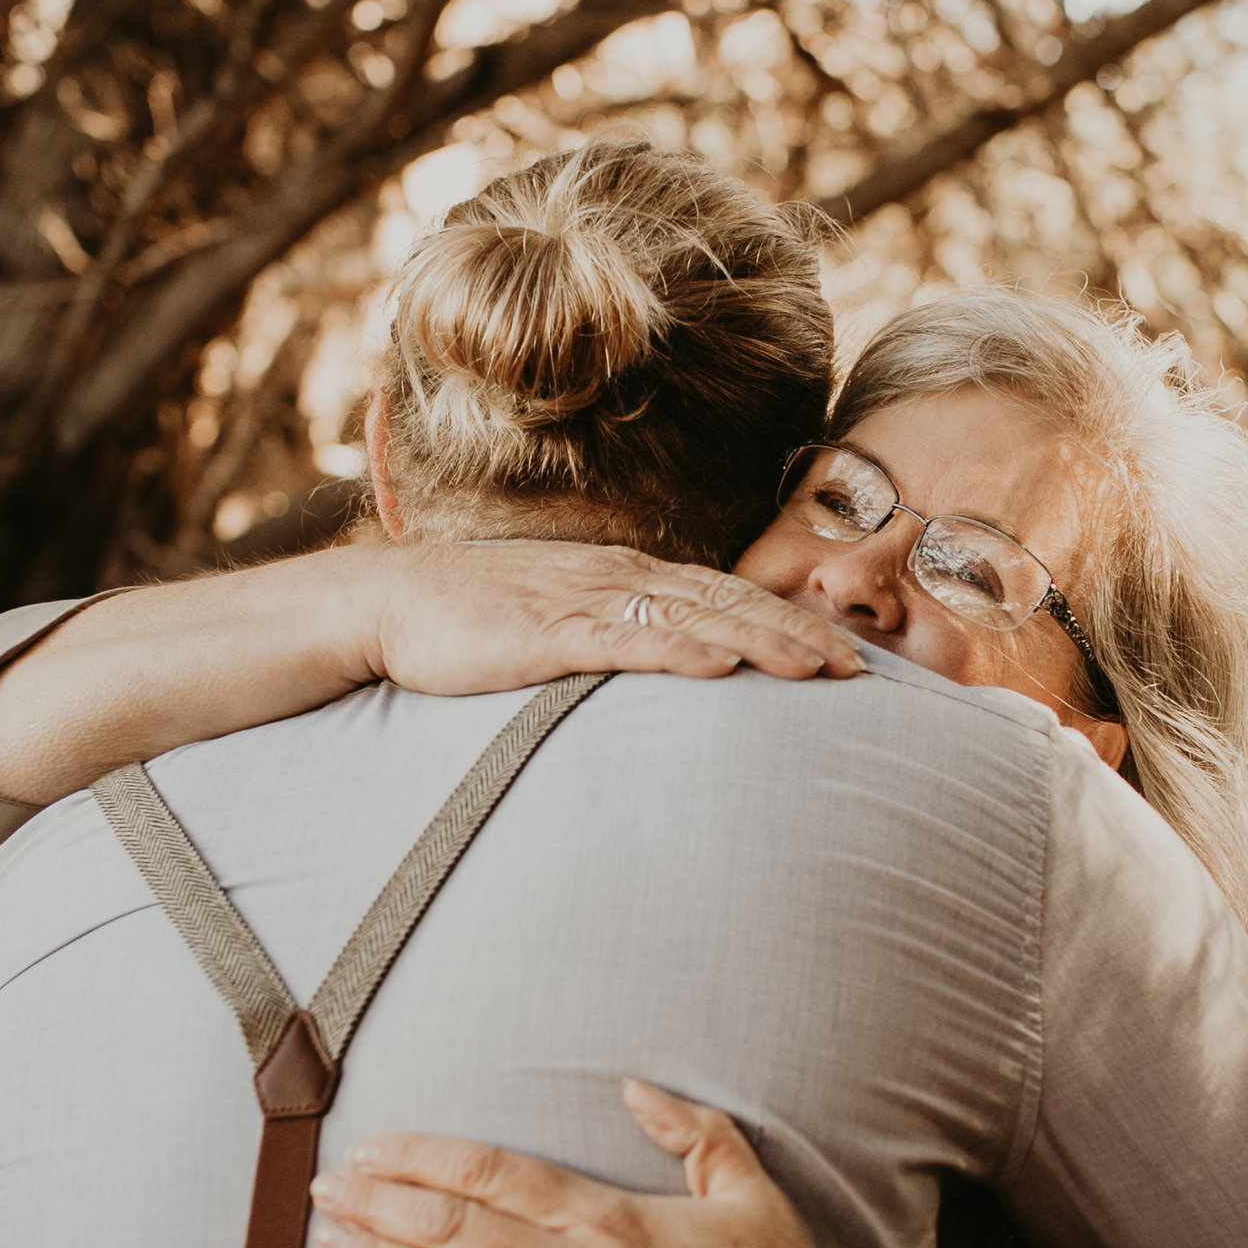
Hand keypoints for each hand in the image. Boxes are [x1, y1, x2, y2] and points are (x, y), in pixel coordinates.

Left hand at [309, 1079, 832, 1247]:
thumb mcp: (753, 1200)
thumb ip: (696, 1133)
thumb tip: (634, 1086)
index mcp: (612, 1220)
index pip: (491, 1173)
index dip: (421, 1156)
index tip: (373, 1147)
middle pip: (449, 1226)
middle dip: (377, 1201)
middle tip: (326, 1186)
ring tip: (330, 1240)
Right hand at [359, 540, 863, 695]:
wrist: (387, 604)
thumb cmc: (468, 623)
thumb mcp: (554, 625)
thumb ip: (609, 640)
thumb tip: (663, 671)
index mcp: (622, 576)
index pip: (724, 594)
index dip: (788, 620)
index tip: (842, 653)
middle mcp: (616, 577)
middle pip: (728, 600)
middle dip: (799, 633)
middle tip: (860, 669)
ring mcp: (584, 600)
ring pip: (693, 615)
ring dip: (762, 639)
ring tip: (818, 668)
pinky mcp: (548, 630)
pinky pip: (626, 638)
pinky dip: (681, 648)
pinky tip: (722, 663)